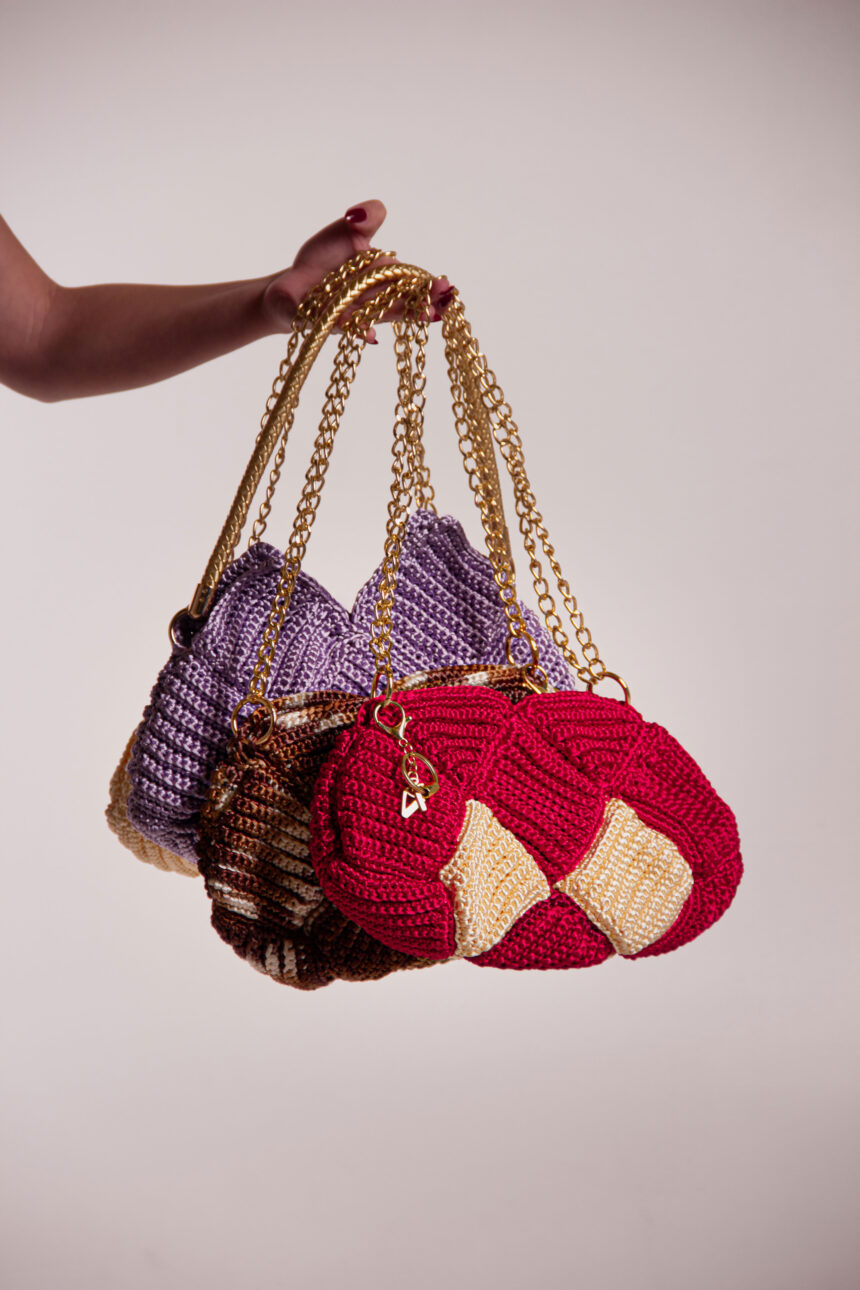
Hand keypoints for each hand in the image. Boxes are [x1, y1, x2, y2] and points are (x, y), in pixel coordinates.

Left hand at [261, 200, 451, 339]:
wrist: (293, 283)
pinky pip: (347, 328)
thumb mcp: (346, 229)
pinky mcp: (331, 322)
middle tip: (443, 304)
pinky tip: (370, 333)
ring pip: (384, 316)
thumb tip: (362, 214)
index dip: (431, 286)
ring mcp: (358, 314)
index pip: (414, 281)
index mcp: (385, 276)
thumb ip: (367, 217)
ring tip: (425, 316)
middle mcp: (376, 299)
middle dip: (425, 303)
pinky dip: (359, 330)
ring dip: (403, 316)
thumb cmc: (324, 259)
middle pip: (406, 302)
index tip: (447, 287)